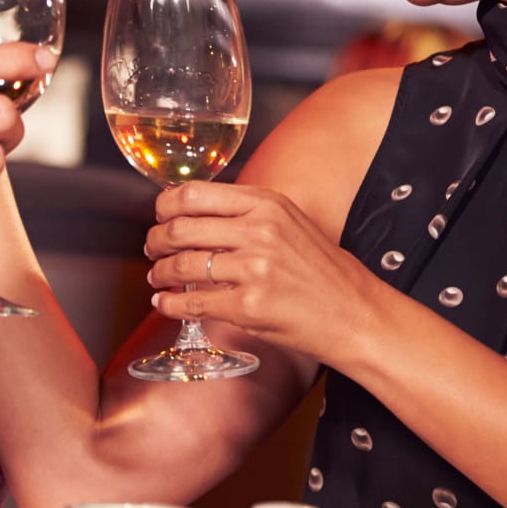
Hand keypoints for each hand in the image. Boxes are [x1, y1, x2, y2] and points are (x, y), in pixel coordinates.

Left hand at [144, 180, 373, 366]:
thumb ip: (247, 214)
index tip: (159, 216)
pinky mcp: (249, 306)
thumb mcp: (289, 223)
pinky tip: (165, 303)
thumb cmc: (323, 271)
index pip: (194, 193)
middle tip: (151, 249)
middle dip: (155, 241)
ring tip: (157, 277)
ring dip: (160, 273)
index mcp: (266, 203)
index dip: (165, 206)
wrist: (355, 314)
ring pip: (182, 265)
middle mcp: (259, 230)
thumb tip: (196, 215)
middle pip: (180, 227)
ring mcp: (254, 268)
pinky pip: (193, 302)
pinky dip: (170, 304)